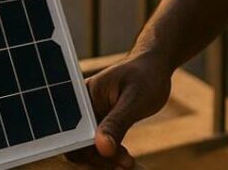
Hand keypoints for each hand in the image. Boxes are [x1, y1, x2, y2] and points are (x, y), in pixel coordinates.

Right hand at [63, 50, 172, 167]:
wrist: (156, 68)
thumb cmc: (146, 75)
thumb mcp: (134, 99)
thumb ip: (117, 123)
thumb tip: (102, 148)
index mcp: (84, 95)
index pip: (72, 131)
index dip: (84, 149)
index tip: (107, 155)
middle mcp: (83, 107)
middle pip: (77, 144)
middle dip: (97, 159)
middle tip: (123, 164)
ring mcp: (92, 116)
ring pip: (88, 149)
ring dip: (105, 160)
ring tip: (127, 163)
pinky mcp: (102, 124)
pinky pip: (100, 146)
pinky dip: (110, 156)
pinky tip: (126, 160)